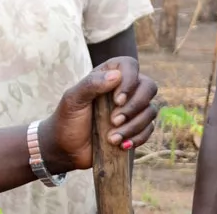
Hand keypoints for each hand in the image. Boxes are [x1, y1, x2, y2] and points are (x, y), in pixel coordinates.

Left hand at [39, 57, 158, 172]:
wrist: (66, 149)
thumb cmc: (67, 119)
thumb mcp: (73, 100)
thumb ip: (91, 84)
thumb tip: (116, 76)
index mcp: (108, 75)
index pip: (130, 66)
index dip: (129, 82)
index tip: (117, 100)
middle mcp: (124, 89)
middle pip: (148, 87)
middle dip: (134, 106)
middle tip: (114, 121)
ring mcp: (132, 109)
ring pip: (150, 111)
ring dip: (133, 126)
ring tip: (112, 139)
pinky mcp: (136, 128)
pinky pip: (149, 129)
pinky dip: (138, 138)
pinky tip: (122, 145)